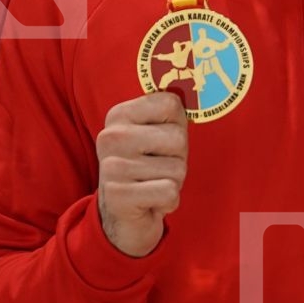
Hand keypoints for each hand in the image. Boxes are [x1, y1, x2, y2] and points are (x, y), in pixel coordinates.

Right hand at [95, 89, 188, 256]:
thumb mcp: (155, 134)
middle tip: (157, 169)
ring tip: (152, 185)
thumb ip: (170, 112)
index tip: (160, 141)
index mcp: (118, 114)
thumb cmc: (146, 168)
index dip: (177, 126)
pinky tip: (151, 202)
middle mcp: (110, 136)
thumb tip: (193, 86)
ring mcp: (111, 167)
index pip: (171, 104)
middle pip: (177, 138)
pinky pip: (170, 192)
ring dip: (172, 182)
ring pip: (177, 169)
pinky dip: (168, 202)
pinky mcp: (119, 196)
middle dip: (177, 158)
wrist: (122, 217)